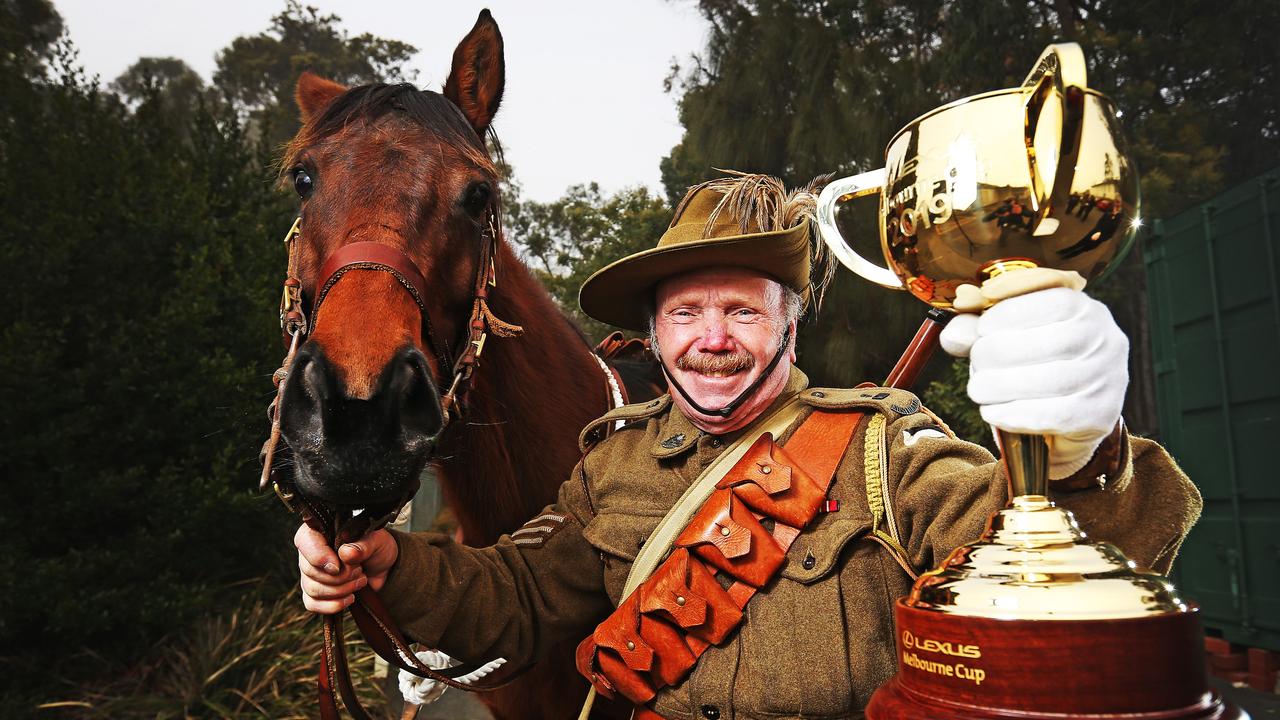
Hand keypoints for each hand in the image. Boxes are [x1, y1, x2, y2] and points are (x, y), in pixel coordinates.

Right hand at [295, 524, 398, 613]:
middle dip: (339, 577)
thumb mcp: (377, 541)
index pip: (305, 542)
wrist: (384, 568)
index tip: (338, 567)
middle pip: (309, 570)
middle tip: (359, 571)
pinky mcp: (315, 592)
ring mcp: (310, 573)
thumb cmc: (377, 548)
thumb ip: (363, 545)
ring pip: (312, 589)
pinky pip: (312, 604)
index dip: (320, 557)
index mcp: (320, 530)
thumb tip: (346, 553)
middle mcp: (309, 551)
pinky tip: (349, 599)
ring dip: (340, 590)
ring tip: (360, 581)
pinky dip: (332, 605)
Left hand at [939, 286, 1127, 477]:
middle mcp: (1105, 339)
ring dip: (999, 386)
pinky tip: (993, 412)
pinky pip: (1051, 415)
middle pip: (1044, 342)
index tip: (983, 328)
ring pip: (1046, 380)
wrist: (1070, 419)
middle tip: (977, 364)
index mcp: (1085, 309)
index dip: (1008, 314)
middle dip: (995, 353)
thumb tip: (951, 335)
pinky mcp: (1099, 415)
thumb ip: (978, 330)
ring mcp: (1107, 378)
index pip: (1052, 302)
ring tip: (979, 389)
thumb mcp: (1010, 338)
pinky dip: (1013, 414)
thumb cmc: (1036, 366)